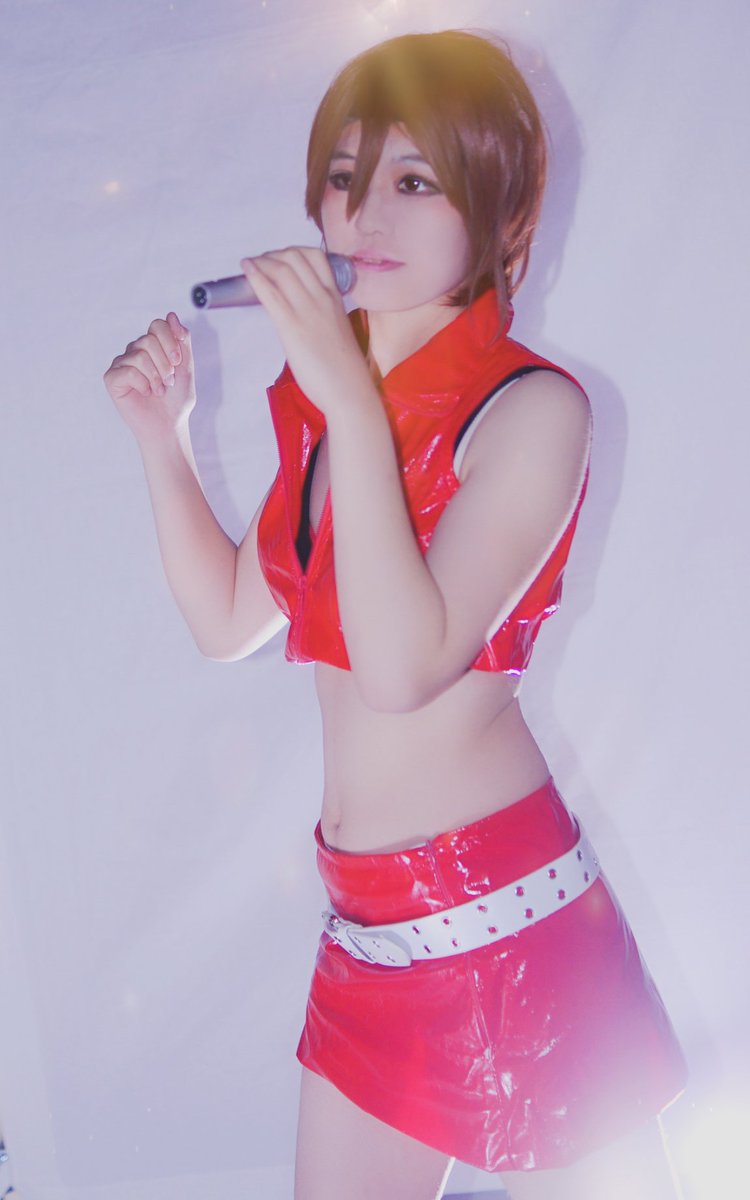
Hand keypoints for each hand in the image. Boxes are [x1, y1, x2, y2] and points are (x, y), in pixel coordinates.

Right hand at [104, 312, 194, 442]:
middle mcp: (134, 351)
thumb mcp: (186, 366)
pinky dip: (143, 384)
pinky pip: (128, 371)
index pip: (158, 325)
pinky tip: (146, 394)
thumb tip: (171, 315)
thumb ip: (182, 340)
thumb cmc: (177, 399)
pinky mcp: (112, 378)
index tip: (178, 362)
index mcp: (152, 345)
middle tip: (169, 381)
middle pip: (148, 339)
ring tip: (159, 390)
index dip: (170, 340)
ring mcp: (121, 363)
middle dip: (165, 363)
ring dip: (156, 376)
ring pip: (139, 355)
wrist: (169, 425)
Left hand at [240, 247, 370, 413]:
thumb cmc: (345, 369)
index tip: (280, 259)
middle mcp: (322, 297)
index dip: (293, 252)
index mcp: (335, 298)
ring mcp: (307, 310)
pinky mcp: (291, 326)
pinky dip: (255, 276)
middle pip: (295, 257)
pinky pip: (270, 293)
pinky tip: (245, 270)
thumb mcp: (337, 331)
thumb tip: (303, 316)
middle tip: (261, 263)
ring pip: (282, 269)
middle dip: (273, 255)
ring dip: (262, 261)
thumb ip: (322, 317)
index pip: (316, 257)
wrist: (350, 391)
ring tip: (250, 265)